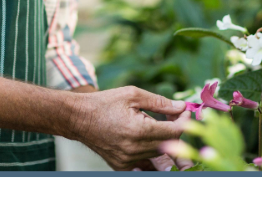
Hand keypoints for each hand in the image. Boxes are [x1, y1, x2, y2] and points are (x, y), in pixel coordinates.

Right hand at [66, 86, 189, 170]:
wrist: (77, 118)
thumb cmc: (103, 103)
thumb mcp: (132, 95)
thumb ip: (159, 102)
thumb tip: (181, 107)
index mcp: (139, 130)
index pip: (175, 132)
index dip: (184, 121)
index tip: (183, 112)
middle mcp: (135, 148)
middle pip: (169, 145)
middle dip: (176, 130)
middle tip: (173, 118)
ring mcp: (128, 160)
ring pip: (159, 155)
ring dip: (165, 142)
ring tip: (159, 128)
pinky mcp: (122, 166)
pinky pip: (146, 165)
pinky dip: (152, 156)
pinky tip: (148, 142)